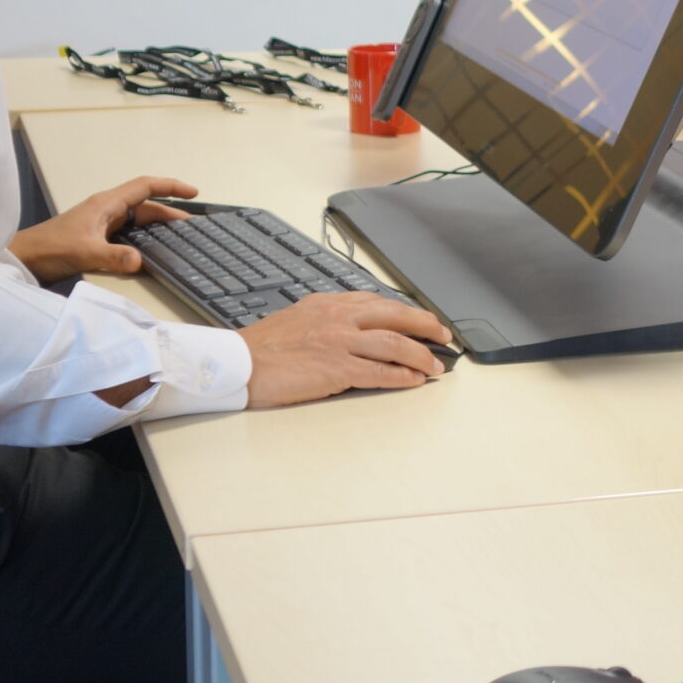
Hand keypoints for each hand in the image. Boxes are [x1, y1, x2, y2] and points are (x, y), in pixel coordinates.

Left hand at [9, 175, 198, 281]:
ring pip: (138, 220)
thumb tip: (140, 261)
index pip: (145, 186)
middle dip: (170, 213)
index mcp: (106, 204)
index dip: (171, 186)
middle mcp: (107, 210)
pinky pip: (128, 233)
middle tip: (192, 227)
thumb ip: (114, 257)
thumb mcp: (85, 252)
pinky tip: (152, 251)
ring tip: (179, 239)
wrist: (24, 258)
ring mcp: (102, 223)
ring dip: (158, 227)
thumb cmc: (50, 248)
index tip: (193, 192)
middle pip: (146, 205)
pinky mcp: (97, 237)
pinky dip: (144, 238)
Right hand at [242, 291, 454, 404]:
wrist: (238, 363)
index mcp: (328, 303)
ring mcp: (339, 342)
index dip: (404, 311)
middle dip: (425, 324)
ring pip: (394, 342)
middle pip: (395, 315)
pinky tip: (414, 380)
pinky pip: (380, 371)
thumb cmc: (262, 347)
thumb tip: (353, 326)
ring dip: (421, 354)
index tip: (420, 319)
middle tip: (444, 335)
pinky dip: (402, 375)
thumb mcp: (298, 317)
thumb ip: (327, 318)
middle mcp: (338, 317)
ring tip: (435, 364)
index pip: (377, 302)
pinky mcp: (337, 368)